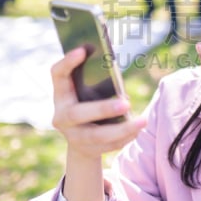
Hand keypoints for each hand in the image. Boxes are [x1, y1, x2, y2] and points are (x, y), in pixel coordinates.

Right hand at [51, 47, 146, 161]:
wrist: (81, 140)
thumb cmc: (89, 104)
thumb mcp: (90, 89)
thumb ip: (99, 77)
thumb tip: (115, 66)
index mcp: (61, 94)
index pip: (57, 75)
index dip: (67, 62)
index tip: (84, 49)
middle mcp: (61, 116)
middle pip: (77, 114)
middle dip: (102, 109)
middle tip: (126, 103)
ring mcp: (73, 136)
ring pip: (96, 136)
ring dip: (122, 129)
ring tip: (143, 120)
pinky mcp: (87, 151)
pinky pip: (108, 146)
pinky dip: (125, 137)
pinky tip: (137, 130)